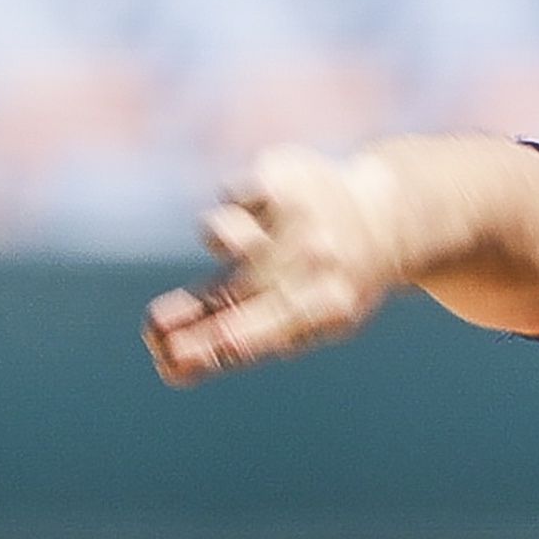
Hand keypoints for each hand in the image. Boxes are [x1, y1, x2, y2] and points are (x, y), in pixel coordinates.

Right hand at [145, 144, 412, 383]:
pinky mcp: (281, 177)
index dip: (213, 348)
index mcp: (327, 308)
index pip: (259, 334)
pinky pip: (230, 198)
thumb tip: (171, 361)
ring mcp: (300, 218)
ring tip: (235, 245)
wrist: (385, 219)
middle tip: (152, 330)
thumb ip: (242, 336)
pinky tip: (250, 215)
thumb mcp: (304, 320)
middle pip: (237, 291)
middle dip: (193, 316)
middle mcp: (317, 263)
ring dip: (220, 243)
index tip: (171, 361)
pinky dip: (231, 210)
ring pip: (226, 234)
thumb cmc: (328, 283)